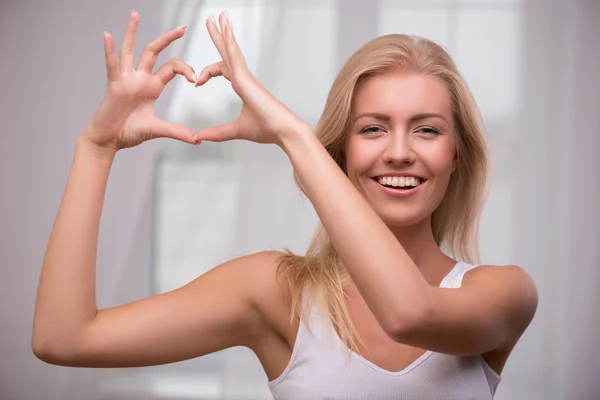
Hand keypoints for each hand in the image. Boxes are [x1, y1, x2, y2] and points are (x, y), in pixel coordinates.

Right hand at [82, 10, 198, 150]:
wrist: (110, 140)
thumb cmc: (129, 131)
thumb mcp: (157, 129)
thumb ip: (177, 132)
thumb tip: (196, 139)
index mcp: (152, 86)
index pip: (172, 67)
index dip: (185, 69)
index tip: (195, 78)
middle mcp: (140, 78)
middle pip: (154, 51)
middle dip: (168, 38)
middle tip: (182, 27)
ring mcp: (126, 79)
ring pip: (130, 50)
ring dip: (132, 32)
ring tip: (136, 14)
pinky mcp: (114, 85)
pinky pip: (112, 65)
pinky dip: (109, 50)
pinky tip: (108, 35)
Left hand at [194, 12, 306, 145]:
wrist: (283, 131)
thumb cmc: (267, 129)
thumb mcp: (236, 131)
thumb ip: (218, 133)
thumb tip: (200, 136)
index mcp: (244, 86)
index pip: (223, 69)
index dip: (208, 73)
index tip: (197, 83)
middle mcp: (245, 78)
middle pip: (228, 52)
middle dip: (219, 35)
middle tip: (211, 19)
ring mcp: (246, 77)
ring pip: (232, 49)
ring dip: (224, 32)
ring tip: (217, 16)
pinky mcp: (246, 79)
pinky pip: (235, 56)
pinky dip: (229, 41)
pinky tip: (223, 29)